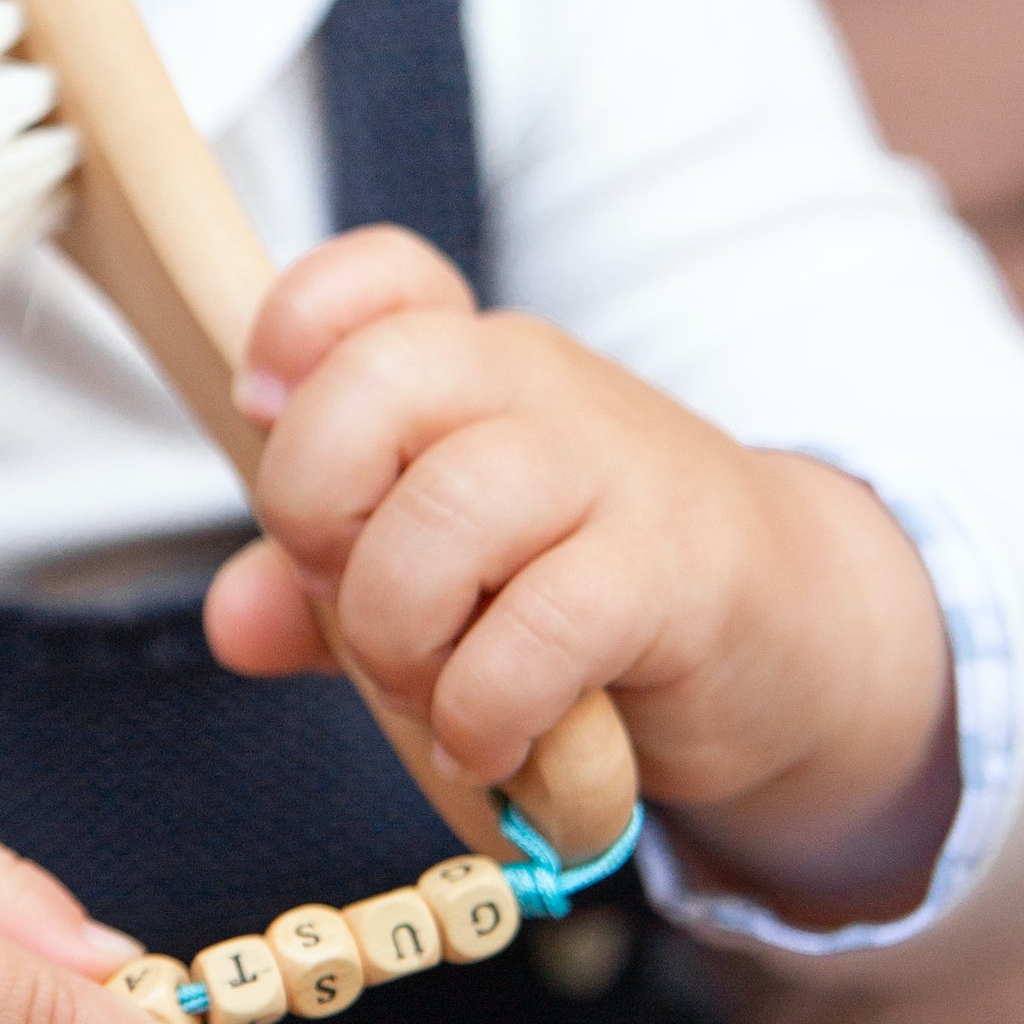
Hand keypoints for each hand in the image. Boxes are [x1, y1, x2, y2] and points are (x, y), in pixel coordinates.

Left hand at [204, 229, 955, 916]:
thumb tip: (233, 625)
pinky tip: (492, 746)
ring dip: (398, 633)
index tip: (266, 416)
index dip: (295, 331)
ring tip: (426, 692)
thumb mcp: (435, 573)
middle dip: (317, 509)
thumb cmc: (576, 586)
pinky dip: (483, 710)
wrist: (790, 632)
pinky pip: (537, 631)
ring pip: (446, 513)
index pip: (375, 277)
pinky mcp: (671, 571)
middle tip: (349, 597)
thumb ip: (320, 588)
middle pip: (376, 382)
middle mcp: (532, 384)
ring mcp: (609, 466)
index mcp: (465, 358)